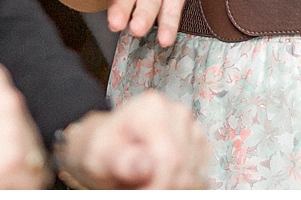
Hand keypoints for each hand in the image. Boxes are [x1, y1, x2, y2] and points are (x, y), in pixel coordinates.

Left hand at [59, 92, 210, 188]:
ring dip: (173, 186)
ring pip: (196, 173)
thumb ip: (121, 160)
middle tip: (139, 189)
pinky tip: (161, 179)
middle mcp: (177, 112)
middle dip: (164, 187)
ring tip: (147, 182)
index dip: (158, 185)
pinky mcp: (198, 142)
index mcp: (152, 109)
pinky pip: (200, 174)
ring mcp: (191, 126)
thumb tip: (145, 165)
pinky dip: (182, 184)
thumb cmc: (101, 148)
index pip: (170, 159)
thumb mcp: (99, 156)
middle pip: (185, 167)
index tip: (140, 193)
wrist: (107, 143)